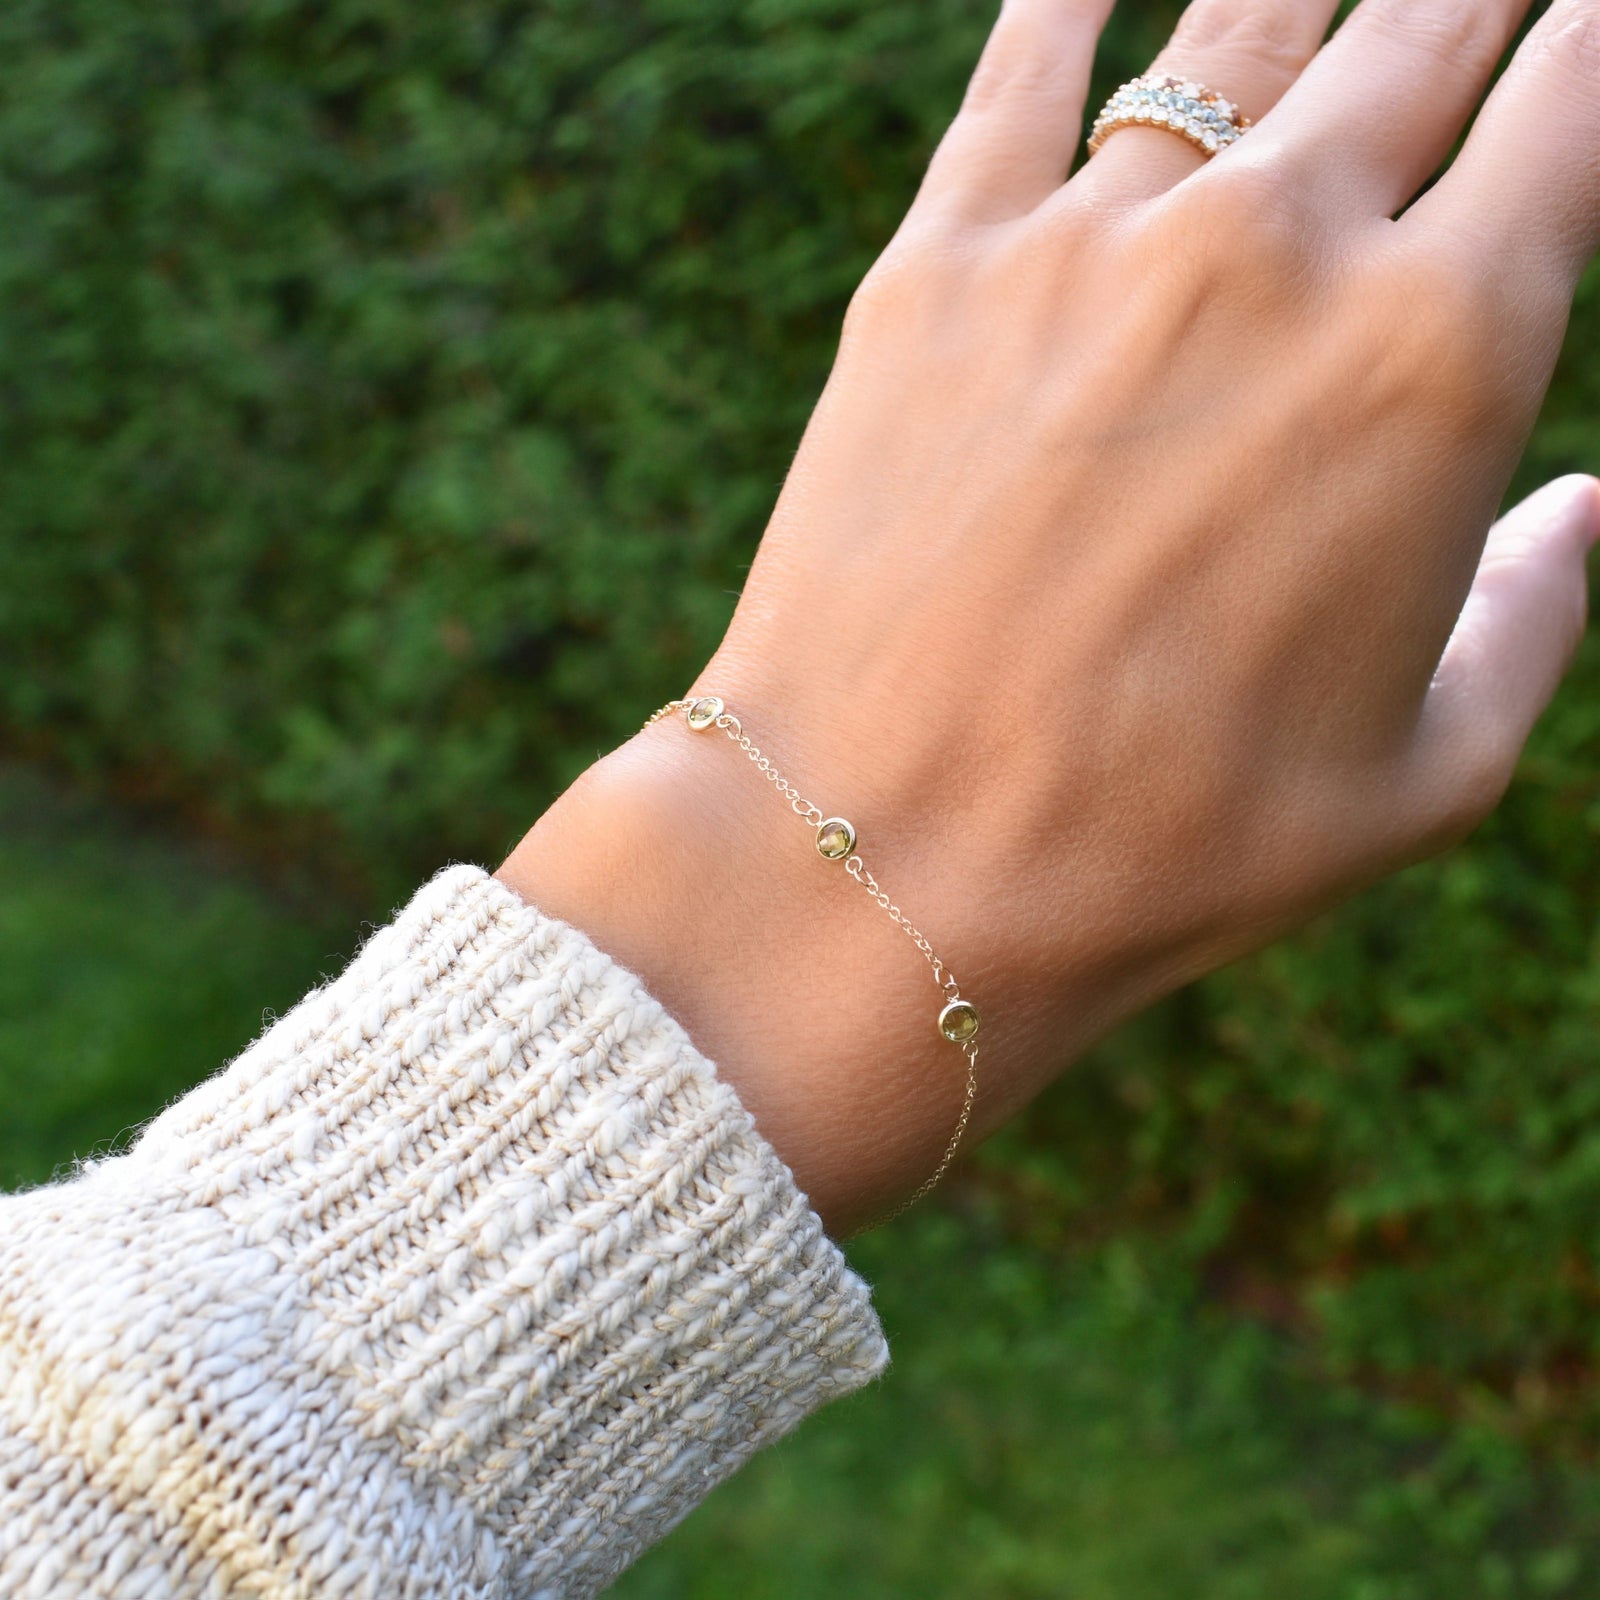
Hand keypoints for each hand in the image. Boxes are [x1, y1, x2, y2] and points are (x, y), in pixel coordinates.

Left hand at [501, 0, 1599, 1233]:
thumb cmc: (1169, 850)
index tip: (1580, 49)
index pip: (1576, 103)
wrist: (889, 859)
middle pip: (1424, 26)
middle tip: (1469, 12)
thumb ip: (1530, 619)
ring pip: (1237, 28)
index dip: (1592, 52)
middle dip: (1469, 3)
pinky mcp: (932, 271)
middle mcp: (1275, 254)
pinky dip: (1064, 9)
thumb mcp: (1419, 777)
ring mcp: (1090, 245)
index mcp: (1439, 361)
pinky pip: (1019, 75)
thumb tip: (1581, 507)